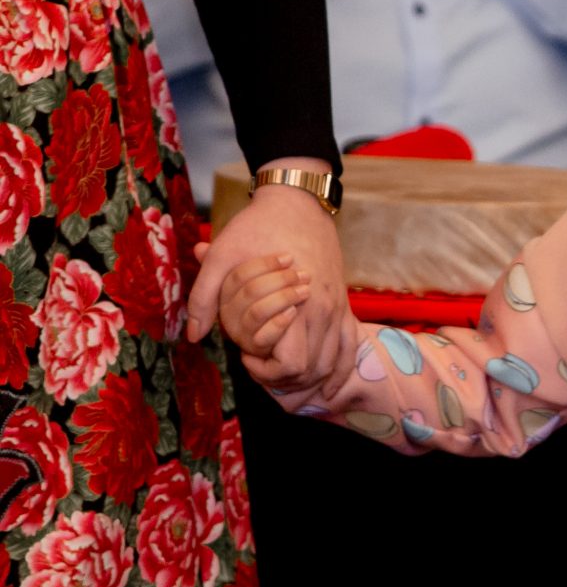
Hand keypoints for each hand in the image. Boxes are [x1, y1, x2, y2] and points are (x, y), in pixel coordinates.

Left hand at [186, 160, 352, 380]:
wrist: (297, 202)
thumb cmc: (257, 228)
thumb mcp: (222, 257)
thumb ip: (205, 297)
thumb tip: (195, 336)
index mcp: (297, 305)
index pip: (293, 365)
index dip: (267, 371)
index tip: (246, 356)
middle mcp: (324, 311)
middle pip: (314, 370)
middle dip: (287, 381)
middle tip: (261, 367)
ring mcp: (338, 307)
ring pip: (334, 362)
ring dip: (312, 379)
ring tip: (284, 375)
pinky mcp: (343, 303)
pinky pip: (351, 346)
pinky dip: (341, 368)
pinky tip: (329, 384)